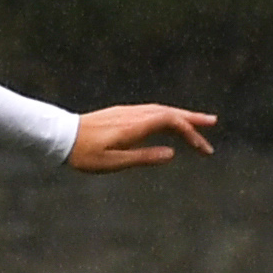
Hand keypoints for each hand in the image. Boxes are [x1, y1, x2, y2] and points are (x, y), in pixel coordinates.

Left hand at [69, 105, 217, 172]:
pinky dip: (166, 115)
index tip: (202, 149)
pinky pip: (151, 111)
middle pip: (169, 112)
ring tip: (198, 122)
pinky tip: (170, 122)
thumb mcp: (113, 162)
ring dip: (181, 115)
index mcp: (134, 126)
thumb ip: (143, 158)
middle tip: (213, 123)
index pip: (170, 122)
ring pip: (160, 109)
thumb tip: (171, 154)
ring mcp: (126, 112)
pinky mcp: (120, 113)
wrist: (59, 136)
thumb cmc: (83, 154)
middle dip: (192, 119)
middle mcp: (133, 114)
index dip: (190, 132)